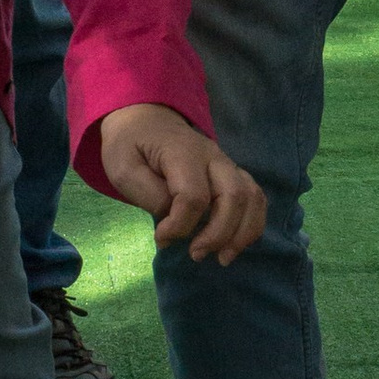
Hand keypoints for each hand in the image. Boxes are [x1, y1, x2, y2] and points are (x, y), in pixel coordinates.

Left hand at [96, 102, 265, 262]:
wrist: (146, 120)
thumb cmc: (131, 146)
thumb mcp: (122, 168)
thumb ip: (148, 195)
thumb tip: (173, 221)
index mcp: (182, 152)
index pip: (194, 195)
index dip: (180, 225)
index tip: (161, 239)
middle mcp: (213, 156)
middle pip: (233, 196)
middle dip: (218, 234)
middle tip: (195, 254)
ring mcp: (227, 164)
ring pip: (252, 197)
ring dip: (242, 233)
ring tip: (222, 257)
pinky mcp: (233, 174)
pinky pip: (255, 198)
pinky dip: (251, 224)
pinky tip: (234, 244)